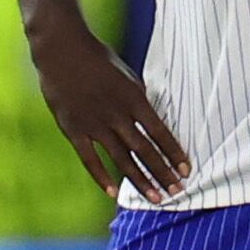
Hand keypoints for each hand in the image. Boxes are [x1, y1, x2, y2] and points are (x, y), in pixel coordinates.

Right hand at [34, 31, 186, 201]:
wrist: (63, 52)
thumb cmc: (101, 61)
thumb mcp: (130, 77)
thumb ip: (141, 102)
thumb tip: (154, 122)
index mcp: (135, 99)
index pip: (161, 132)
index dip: (174, 153)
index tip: (186, 169)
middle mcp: (117, 114)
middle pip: (144, 150)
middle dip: (163, 172)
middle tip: (178, 191)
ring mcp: (94, 124)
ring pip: (121, 159)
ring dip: (140, 180)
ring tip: (155, 197)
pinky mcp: (73, 129)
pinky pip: (89, 159)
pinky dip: (102, 177)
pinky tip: (115, 193)